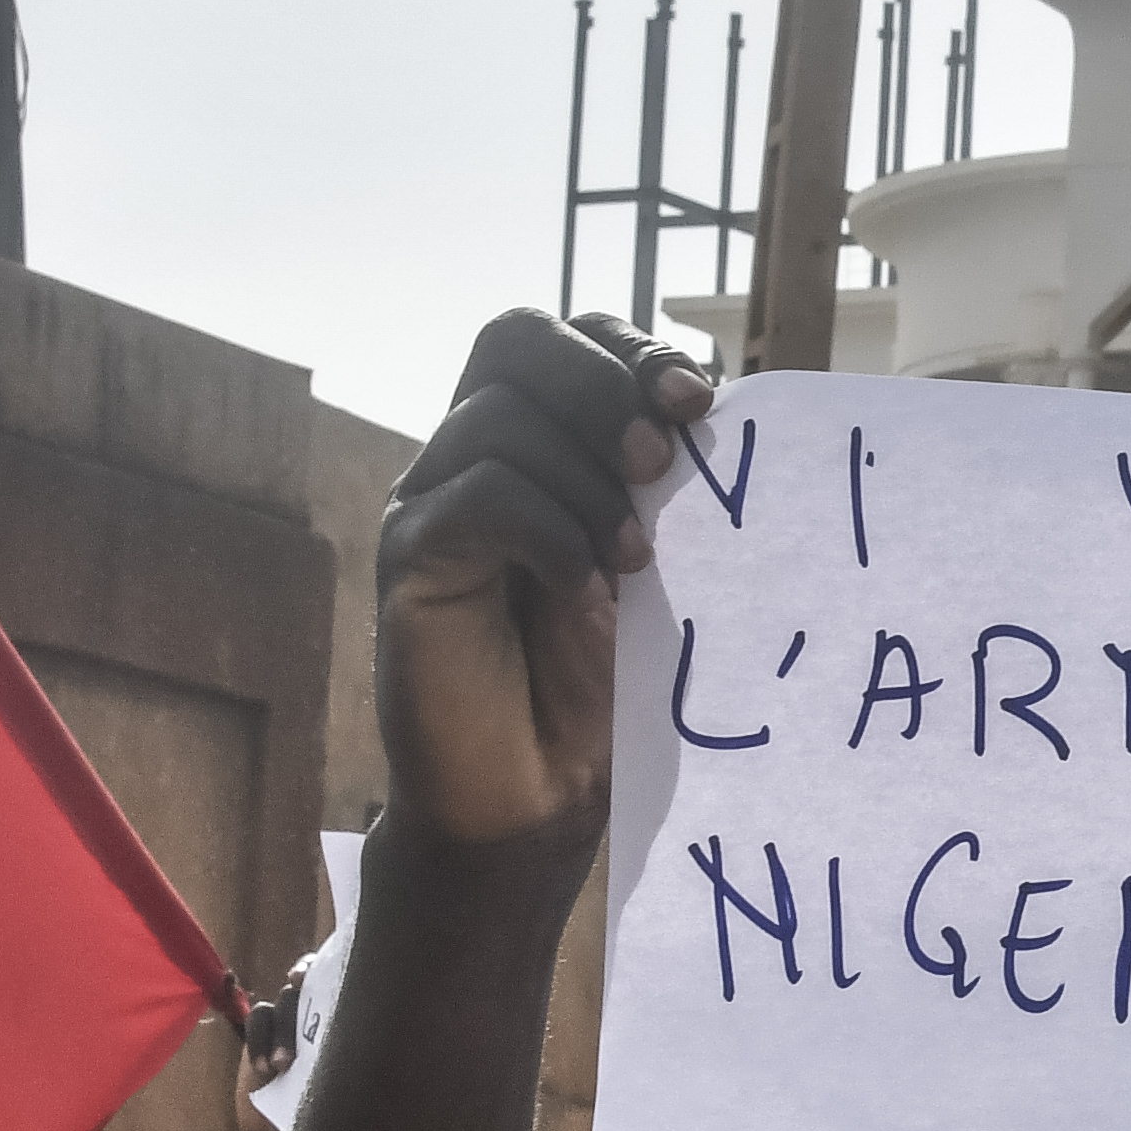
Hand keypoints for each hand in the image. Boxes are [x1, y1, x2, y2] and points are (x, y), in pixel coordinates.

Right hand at [376, 310, 711, 850]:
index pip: (569, 334)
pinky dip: (549, 532)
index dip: (632, 347)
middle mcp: (474, 451)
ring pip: (499, 420)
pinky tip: (588, 591)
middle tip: (660, 461)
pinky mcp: (409, 558)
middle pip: (515, 339)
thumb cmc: (602, 680)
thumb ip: (668, 487)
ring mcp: (433, 499)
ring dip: (586, 479)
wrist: (536, 795)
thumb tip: (720, 411)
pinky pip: (478, 498)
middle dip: (601, 385)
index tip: (700, 402)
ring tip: (636, 560)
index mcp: (538, 437)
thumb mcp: (655, 565)